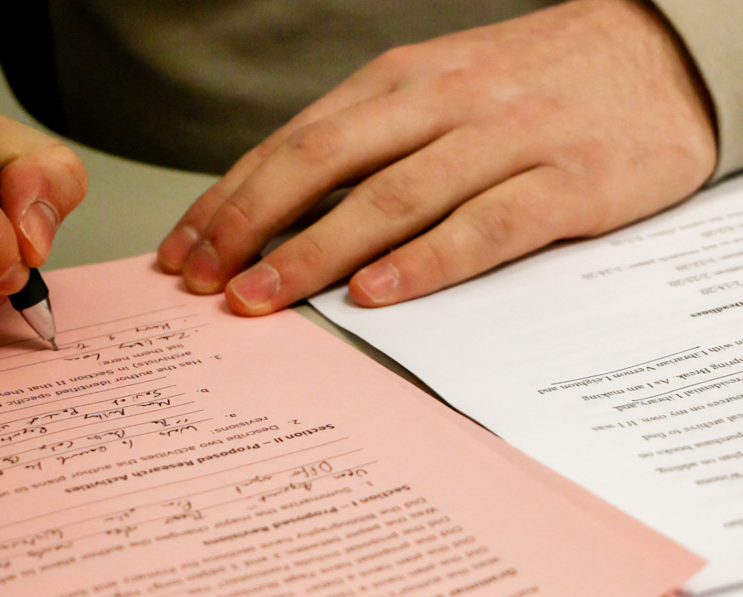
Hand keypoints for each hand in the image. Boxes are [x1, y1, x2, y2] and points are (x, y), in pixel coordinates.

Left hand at [157, 0, 715, 313]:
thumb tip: (287, 210)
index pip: (293, 144)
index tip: (185, 249)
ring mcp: (502, 140)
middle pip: (322, 163)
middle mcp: (440, 103)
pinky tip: (374, 294)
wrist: (658, 52)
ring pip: (391, 197)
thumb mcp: (437, 91)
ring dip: (315, 251)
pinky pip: (483, 226)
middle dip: (248, 224)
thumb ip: (371, 143)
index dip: (230, 198)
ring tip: (261, 296)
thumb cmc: (530, 83)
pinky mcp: (564, 183)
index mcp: (399, 81)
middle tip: (201, 279)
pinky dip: (424, 262)